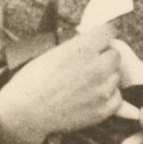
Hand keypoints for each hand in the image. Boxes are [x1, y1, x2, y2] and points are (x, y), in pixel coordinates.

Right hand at [0, 27, 124, 143]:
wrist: (25, 112)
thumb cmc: (33, 81)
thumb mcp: (53, 52)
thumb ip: (77, 45)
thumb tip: (91, 39)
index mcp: (82, 49)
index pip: (108, 31)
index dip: (101, 35)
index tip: (98, 40)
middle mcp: (96, 68)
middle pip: (115, 55)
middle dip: (104, 56)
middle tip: (90, 63)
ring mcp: (101, 90)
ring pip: (116, 76)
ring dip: (106, 77)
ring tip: (86, 83)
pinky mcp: (102, 110)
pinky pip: (116, 97)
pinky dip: (107, 97)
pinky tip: (92, 96)